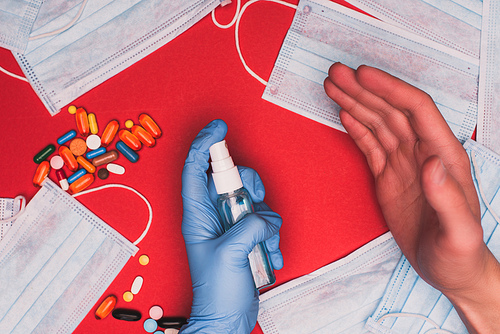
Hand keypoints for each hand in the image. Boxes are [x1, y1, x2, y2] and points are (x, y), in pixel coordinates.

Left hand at [180, 119, 282, 333]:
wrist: (227, 319)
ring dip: (266, 220)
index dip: (204, 144)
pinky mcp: (246, 236)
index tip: (219, 128)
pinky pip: (265, 221)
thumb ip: (247, 228)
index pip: (195, 169)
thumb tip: (262, 217)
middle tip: (255, 200)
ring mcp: (231, 225)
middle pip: (230, 178)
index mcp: (197, 215)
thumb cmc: (216, 293)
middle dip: (249, 185)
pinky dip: (272, 236)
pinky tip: (268, 256)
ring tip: (263, 245)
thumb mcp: (229, 256)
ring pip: (253, 200)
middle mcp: (213, 216)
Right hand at [324, 63, 499, 331]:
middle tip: (336, 73)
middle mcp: (423, 154)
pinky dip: (356, 128)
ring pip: (377, 124)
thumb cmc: (460, 255)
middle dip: (363, 90)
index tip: (363, 75)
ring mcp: (404, 164)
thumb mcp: (460, 234)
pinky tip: (345, 113)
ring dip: (355, 103)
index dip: (389, 90)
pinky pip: (371, 145)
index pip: (416, 111)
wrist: (450, 272)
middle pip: (391, 111)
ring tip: (333, 85)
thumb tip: (431, 163)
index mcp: (444, 157)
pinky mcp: (389, 177)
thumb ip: (448, 197)